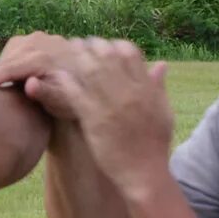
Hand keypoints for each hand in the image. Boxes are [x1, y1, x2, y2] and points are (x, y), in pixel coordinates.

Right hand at [0, 31, 82, 94]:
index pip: (8, 68)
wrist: (94, 80)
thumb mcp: (65, 102)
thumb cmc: (78, 98)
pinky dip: (6, 62)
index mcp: (45, 58)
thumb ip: (48, 94)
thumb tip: (29, 84)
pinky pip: (14, 50)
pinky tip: (3, 78)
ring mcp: (39, 38)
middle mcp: (40, 42)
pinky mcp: (38, 38)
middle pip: (4, 59)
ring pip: (7, 53)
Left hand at [23, 39, 172, 173]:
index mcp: (146, 88)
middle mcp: (130, 91)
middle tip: (79, 44)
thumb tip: (161, 65)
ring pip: (91, 70)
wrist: (145, 173)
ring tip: (64, 52)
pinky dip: (65, 82)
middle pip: (108, 56)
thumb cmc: (154, 145)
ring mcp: (112, 104)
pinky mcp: (95, 119)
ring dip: (77, 58)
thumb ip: (159, 86)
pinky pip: (77, 94)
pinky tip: (55, 75)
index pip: (130, 53)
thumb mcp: (163, 111)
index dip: (114, 45)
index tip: (104, 46)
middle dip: (92, 46)